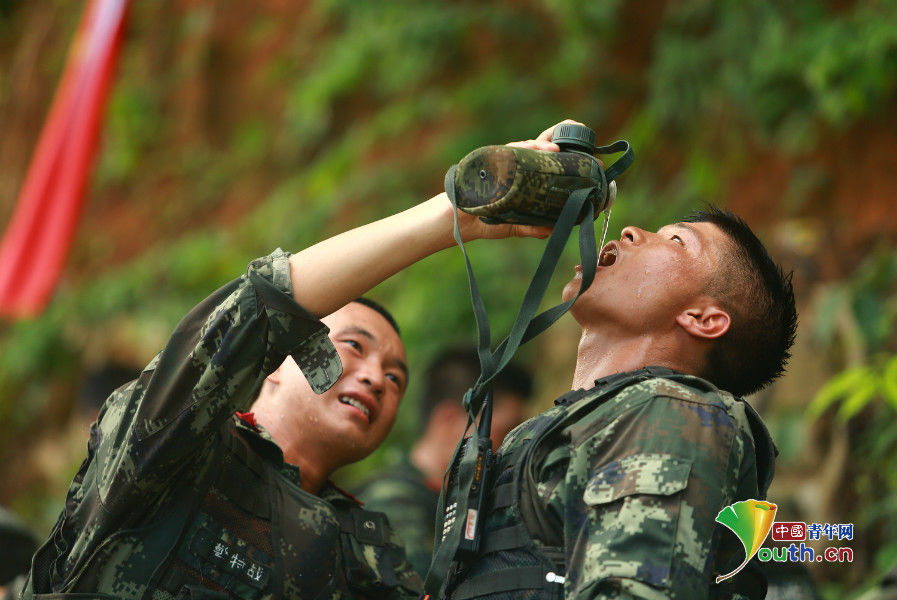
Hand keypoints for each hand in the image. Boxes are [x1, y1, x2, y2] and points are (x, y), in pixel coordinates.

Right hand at [452, 119, 585, 240]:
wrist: (458, 222)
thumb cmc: (487, 219)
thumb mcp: (517, 224)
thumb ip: (535, 226)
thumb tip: (555, 229)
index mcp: (526, 177)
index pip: (549, 161)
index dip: (568, 157)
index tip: (591, 158)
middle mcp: (517, 166)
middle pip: (542, 147)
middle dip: (561, 142)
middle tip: (584, 148)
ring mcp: (504, 162)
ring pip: (527, 147)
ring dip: (543, 145)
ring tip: (557, 149)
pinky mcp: (490, 161)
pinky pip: (507, 151)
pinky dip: (521, 149)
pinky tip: (532, 149)